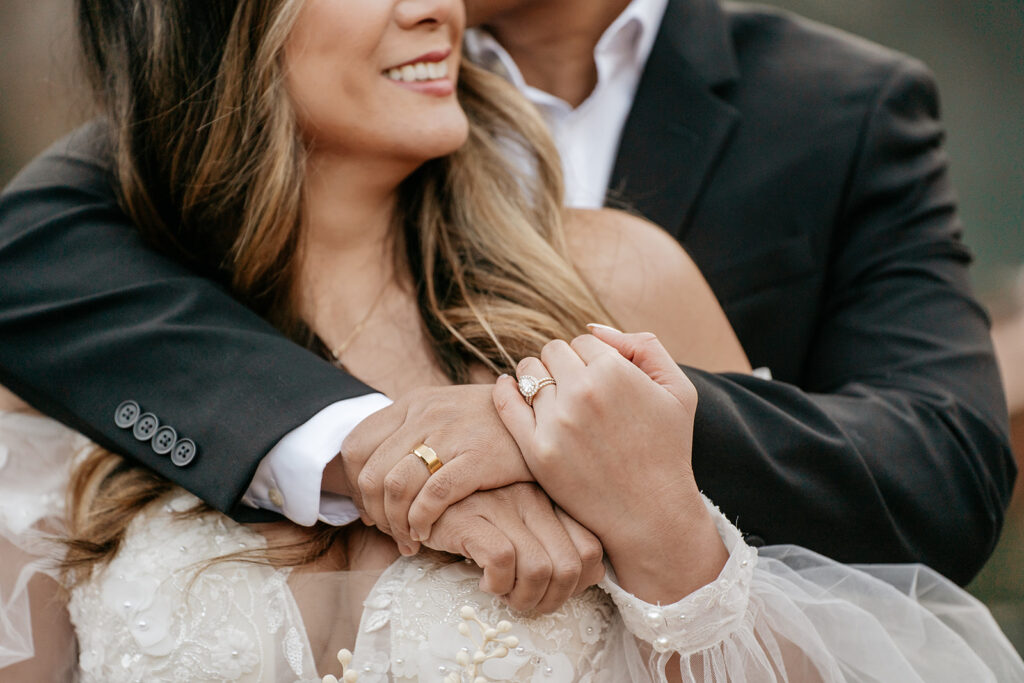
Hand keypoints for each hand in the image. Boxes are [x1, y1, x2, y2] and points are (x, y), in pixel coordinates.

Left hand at [338, 384, 532, 553]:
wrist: (548, 412)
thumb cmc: (494, 425)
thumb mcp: (448, 415)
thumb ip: (414, 436)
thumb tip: (377, 481)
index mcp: (413, 403)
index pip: (355, 445)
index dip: (354, 485)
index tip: (370, 509)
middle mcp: (425, 413)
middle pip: (370, 472)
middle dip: (373, 512)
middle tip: (388, 532)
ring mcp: (451, 432)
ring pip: (395, 486)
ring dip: (395, 523)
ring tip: (409, 539)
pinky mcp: (479, 455)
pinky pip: (432, 495)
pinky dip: (421, 520)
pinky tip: (428, 533)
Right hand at [422, 483, 604, 612]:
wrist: (419, 498)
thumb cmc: (477, 519)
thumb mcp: (521, 526)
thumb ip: (557, 542)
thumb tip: (591, 574)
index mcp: (550, 499)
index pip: (591, 549)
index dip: (578, 584)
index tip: (552, 592)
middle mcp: (531, 497)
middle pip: (570, 565)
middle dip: (552, 600)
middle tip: (526, 602)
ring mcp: (501, 505)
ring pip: (540, 568)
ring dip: (524, 598)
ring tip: (504, 595)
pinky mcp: (470, 517)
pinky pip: (502, 560)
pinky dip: (498, 584)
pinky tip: (484, 582)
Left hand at [493, 328, 726, 601]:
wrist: (652, 514)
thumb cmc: (668, 449)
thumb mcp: (678, 389)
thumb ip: (643, 345)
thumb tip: (592, 328)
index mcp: (615, 372)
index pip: (583, 340)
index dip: (592, 357)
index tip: (599, 379)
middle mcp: (582, 392)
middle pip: (552, 351)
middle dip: (563, 364)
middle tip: (575, 388)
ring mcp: (556, 423)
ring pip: (528, 373)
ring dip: (539, 378)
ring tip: (554, 397)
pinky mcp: (536, 451)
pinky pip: (506, 403)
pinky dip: (506, 391)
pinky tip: (510, 389)